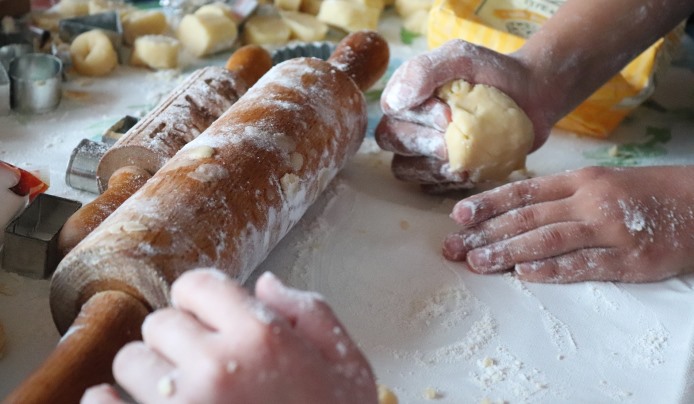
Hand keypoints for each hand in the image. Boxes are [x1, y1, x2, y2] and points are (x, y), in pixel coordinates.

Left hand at [82, 269, 376, 403]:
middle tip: (197, 367)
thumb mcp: (348, 367)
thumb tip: (266, 284)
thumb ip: (311, 314)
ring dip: (149, 375)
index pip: (197, 284)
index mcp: (262, 337)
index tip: (205, 321)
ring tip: (179, 396)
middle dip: (176, 340)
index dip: (200, 301)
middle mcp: (216, 367)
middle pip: (159, 322)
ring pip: (129, 362)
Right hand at [375, 39, 552, 192]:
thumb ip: (423, 70)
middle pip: (391, 140)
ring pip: (405, 168)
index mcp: (408, 93)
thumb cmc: (493, 72)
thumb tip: (393, 103)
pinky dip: (447, 182)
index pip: (391, 111)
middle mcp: (409, 122)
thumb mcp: (460, 56)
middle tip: (451, 142)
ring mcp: (423, 151)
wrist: (531, 95)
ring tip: (462, 160)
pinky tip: (469, 171)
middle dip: (422, 142)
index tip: (448, 113)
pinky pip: (430, 187)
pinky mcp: (442, 173)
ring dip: (431, 167)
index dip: (416, 117)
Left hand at [442, 166, 693, 282]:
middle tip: (453, 247)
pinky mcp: (629, 259)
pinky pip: (584, 264)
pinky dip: (552, 269)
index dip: (488, 204)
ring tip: (478, 262)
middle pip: (527, 217)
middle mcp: (589, 201)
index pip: (524, 192)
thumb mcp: (600, 183)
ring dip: (508, 252)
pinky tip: (524, 274)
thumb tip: (512, 212)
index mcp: (580, 181)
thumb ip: (560, 197)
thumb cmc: (644, 194)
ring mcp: (609, 230)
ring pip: (548, 240)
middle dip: (486, 233)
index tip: (458, 216)